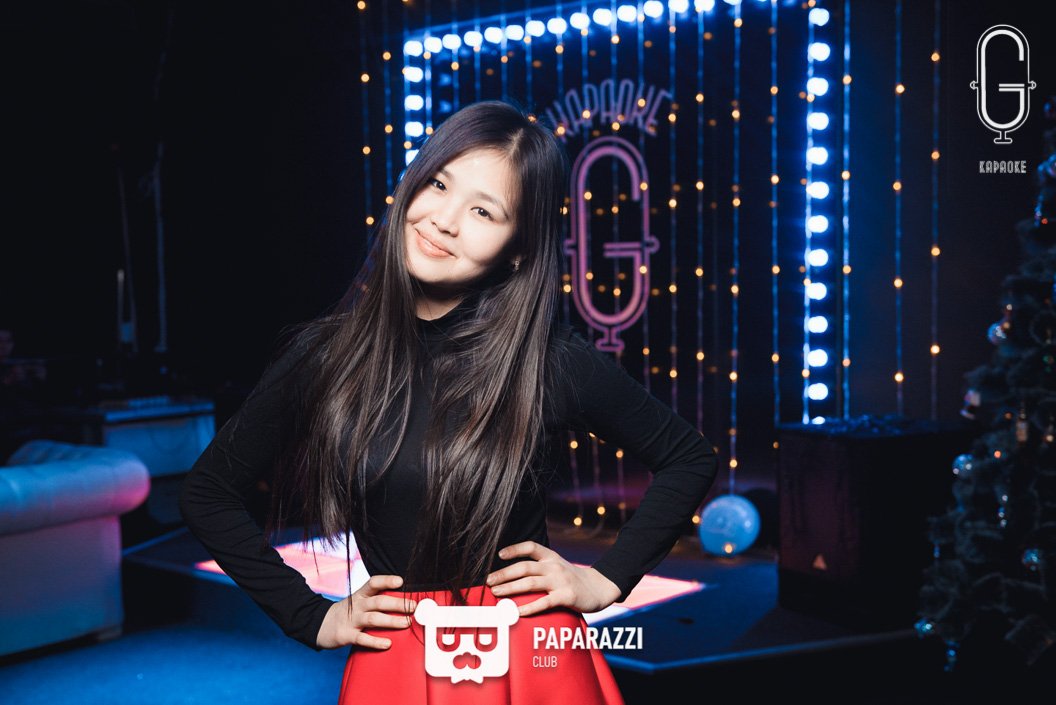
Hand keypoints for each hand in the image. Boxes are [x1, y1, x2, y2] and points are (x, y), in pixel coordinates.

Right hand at [315, 575, 415, 649]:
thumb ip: (375, 600)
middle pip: (378, 602)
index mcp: (360, 595)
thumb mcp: (358, 601)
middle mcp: (357, 606)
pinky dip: (375, 641)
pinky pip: (362, 639)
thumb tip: (403, 601)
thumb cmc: (347, 612)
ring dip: (392, 621)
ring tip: (406, 623)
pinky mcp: (346, 635)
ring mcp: (352, 620)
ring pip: (373, 619)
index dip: (387, 581)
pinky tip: (387, 644)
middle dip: (397, 604)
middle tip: (413, 607)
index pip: (373, 583)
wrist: (319, 624)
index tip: (401, 581)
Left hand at [485, 541, 621, 617]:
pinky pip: (544, 602)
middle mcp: (554, 566)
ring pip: (530, 583)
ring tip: (496, 594)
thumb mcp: (557, 567)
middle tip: (489, 581)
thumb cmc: (572, 579)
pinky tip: (517, 612)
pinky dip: (529, 607)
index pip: (531, 547)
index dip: (514, 549)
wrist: (599, 588)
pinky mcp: (566, 596)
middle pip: (524, 567)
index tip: (499, 554)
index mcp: (551, 557)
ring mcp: (560, 581)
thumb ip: (539, 568)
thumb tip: (512, 574)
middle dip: (504, 574)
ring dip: (510, 588)